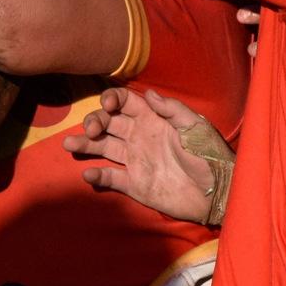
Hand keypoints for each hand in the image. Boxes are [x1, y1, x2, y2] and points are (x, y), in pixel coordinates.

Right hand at [63, 88, 221, 224]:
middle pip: (108, 123)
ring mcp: (135, 161)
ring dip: (85, 145)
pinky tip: (87, 174)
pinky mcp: (134, 184)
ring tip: (69, 145)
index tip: (108, 106)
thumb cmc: (209, 155)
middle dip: (95, 121)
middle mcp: (139, 137)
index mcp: (153, 120)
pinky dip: (97, 177)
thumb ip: (172, 109)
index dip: (112, 100)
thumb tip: (148, 93)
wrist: (216, 192)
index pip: (125, 103)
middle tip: (91, 130)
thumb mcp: (195, 127)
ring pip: (103, 148)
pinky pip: (111, 178)